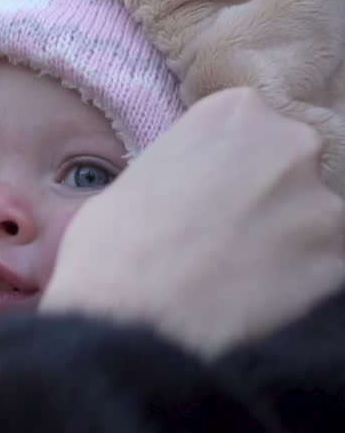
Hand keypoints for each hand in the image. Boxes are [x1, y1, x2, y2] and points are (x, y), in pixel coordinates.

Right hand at [41, 88, 344, 356]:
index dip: (233, 162)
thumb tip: (195, 190)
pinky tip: (257, 299)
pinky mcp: (337, 260)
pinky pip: (325, 265)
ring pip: (315, 217)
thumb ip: (185, 169)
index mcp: (236, 111)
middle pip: (294, 163)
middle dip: (269, 194)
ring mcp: (321, 203)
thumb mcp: (136, 179)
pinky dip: (299, 281)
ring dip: (287, 239)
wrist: (128, 321)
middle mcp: (290, 144)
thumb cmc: (111, 251)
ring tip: (241, 273)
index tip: (216, 189)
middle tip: (229, 232)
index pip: (253, 124)